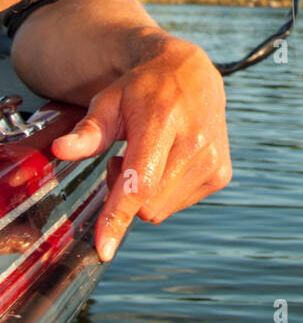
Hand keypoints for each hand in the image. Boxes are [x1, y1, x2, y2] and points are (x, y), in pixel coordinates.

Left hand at [50, 35, 231, 261]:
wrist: (192, 75)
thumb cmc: (146, 89)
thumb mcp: (109, 101)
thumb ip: (87, 131)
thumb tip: (60, 150)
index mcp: (163, 121)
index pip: (141, 182)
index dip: (118, 216)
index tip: (105, 247)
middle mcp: (195, 143)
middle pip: (147, 204)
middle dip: (125, 193)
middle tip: (123, 158)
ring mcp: (212, 161)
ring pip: (160, 210)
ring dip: (146, 193)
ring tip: (149, 157)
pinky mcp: (221, 174)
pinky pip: (178, 205)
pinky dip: (165, 192)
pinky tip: (168, 163)